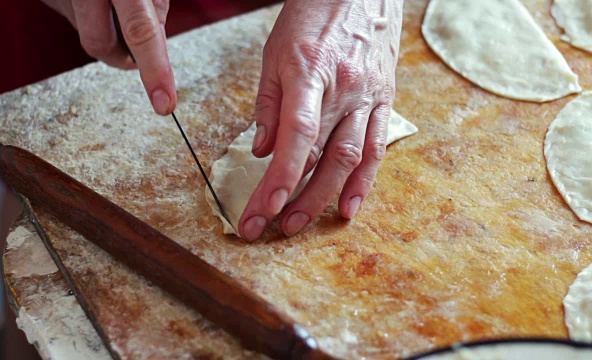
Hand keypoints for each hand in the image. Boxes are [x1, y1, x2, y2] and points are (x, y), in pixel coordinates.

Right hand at [41, 0, 175, 114]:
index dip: (156, 70)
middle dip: (121, 56)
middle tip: (134, 54)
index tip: (165, 104)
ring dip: (104, 25)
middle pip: (100, 45)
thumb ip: (154, 9)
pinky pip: (73, 16)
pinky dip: (88, 12)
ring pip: (86, 31)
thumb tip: (154, 46)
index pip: (141, 32)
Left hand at [238, 0, 402, 240]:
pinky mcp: (385, 100)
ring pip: (350, 158)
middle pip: (320, 155)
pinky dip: (363, 182)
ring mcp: (369, 96)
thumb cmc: (314, 15)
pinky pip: (377, 147)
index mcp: (311, 73)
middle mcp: (345, 89)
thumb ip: (269, 104)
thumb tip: (262, 150)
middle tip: (271, 226)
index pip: (297, 135)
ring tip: (300, 224)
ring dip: (325, 197)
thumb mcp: (276, 52)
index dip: (281, 176)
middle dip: (295, 197)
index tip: (263, 208)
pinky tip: (348, 207)